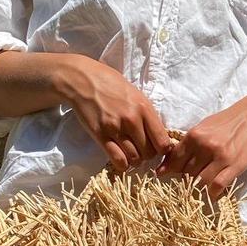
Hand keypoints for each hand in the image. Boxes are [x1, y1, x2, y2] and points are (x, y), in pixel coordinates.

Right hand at [54, 55, 175, 175]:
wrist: (83, 80)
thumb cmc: (111, 85)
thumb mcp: (136, 95)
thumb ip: (148, 115)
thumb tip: (160, 135)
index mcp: (144, 109)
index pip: (163, 142)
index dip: (163, 149)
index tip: (158, 147)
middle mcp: (132, 120)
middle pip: (150, 153)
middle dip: (148, 155)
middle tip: (141, 148)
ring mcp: (116, 129)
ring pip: (135, 159)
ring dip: (135, 160)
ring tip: (131, 152)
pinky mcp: (100, 135)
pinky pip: (118, 160)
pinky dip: (123, 164)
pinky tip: (122, 159)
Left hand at [155, 89, 246, 198]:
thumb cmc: (227, 122)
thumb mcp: (204, 127)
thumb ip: (188, 143)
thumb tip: (168, 161)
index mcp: (195, 135)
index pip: (175, 159)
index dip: (169, 169)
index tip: (163, 175)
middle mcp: (206, 146)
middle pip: (187, 173)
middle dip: (185, 178)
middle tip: (189, 179)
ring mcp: (221, 157)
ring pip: (201, 181)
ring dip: (199, 186)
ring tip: (202, 184)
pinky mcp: (235, 166)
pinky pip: (217, 186)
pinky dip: (212, 193)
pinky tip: (212, 192)